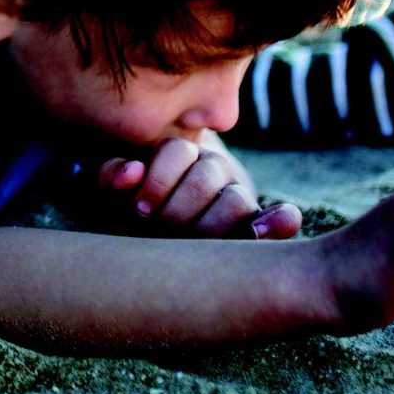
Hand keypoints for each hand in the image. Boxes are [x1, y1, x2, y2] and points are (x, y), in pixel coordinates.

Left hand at [96, 135, 301, 238]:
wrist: (148, 232)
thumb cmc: (125, 207)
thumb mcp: (112, 189)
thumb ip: (112, 175)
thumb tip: (132, 171)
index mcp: (179, 155)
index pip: (176, 151)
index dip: (158, 181)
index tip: (139, 209)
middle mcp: (213, 170)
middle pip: (205, 178)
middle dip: (177, 210)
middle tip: (160, 230)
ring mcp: (238, 196)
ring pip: (235, 201)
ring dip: (210, 224)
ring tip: (187, 242)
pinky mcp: (256, 225)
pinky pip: (281, 218)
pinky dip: (278, 222)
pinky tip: (260, 232)